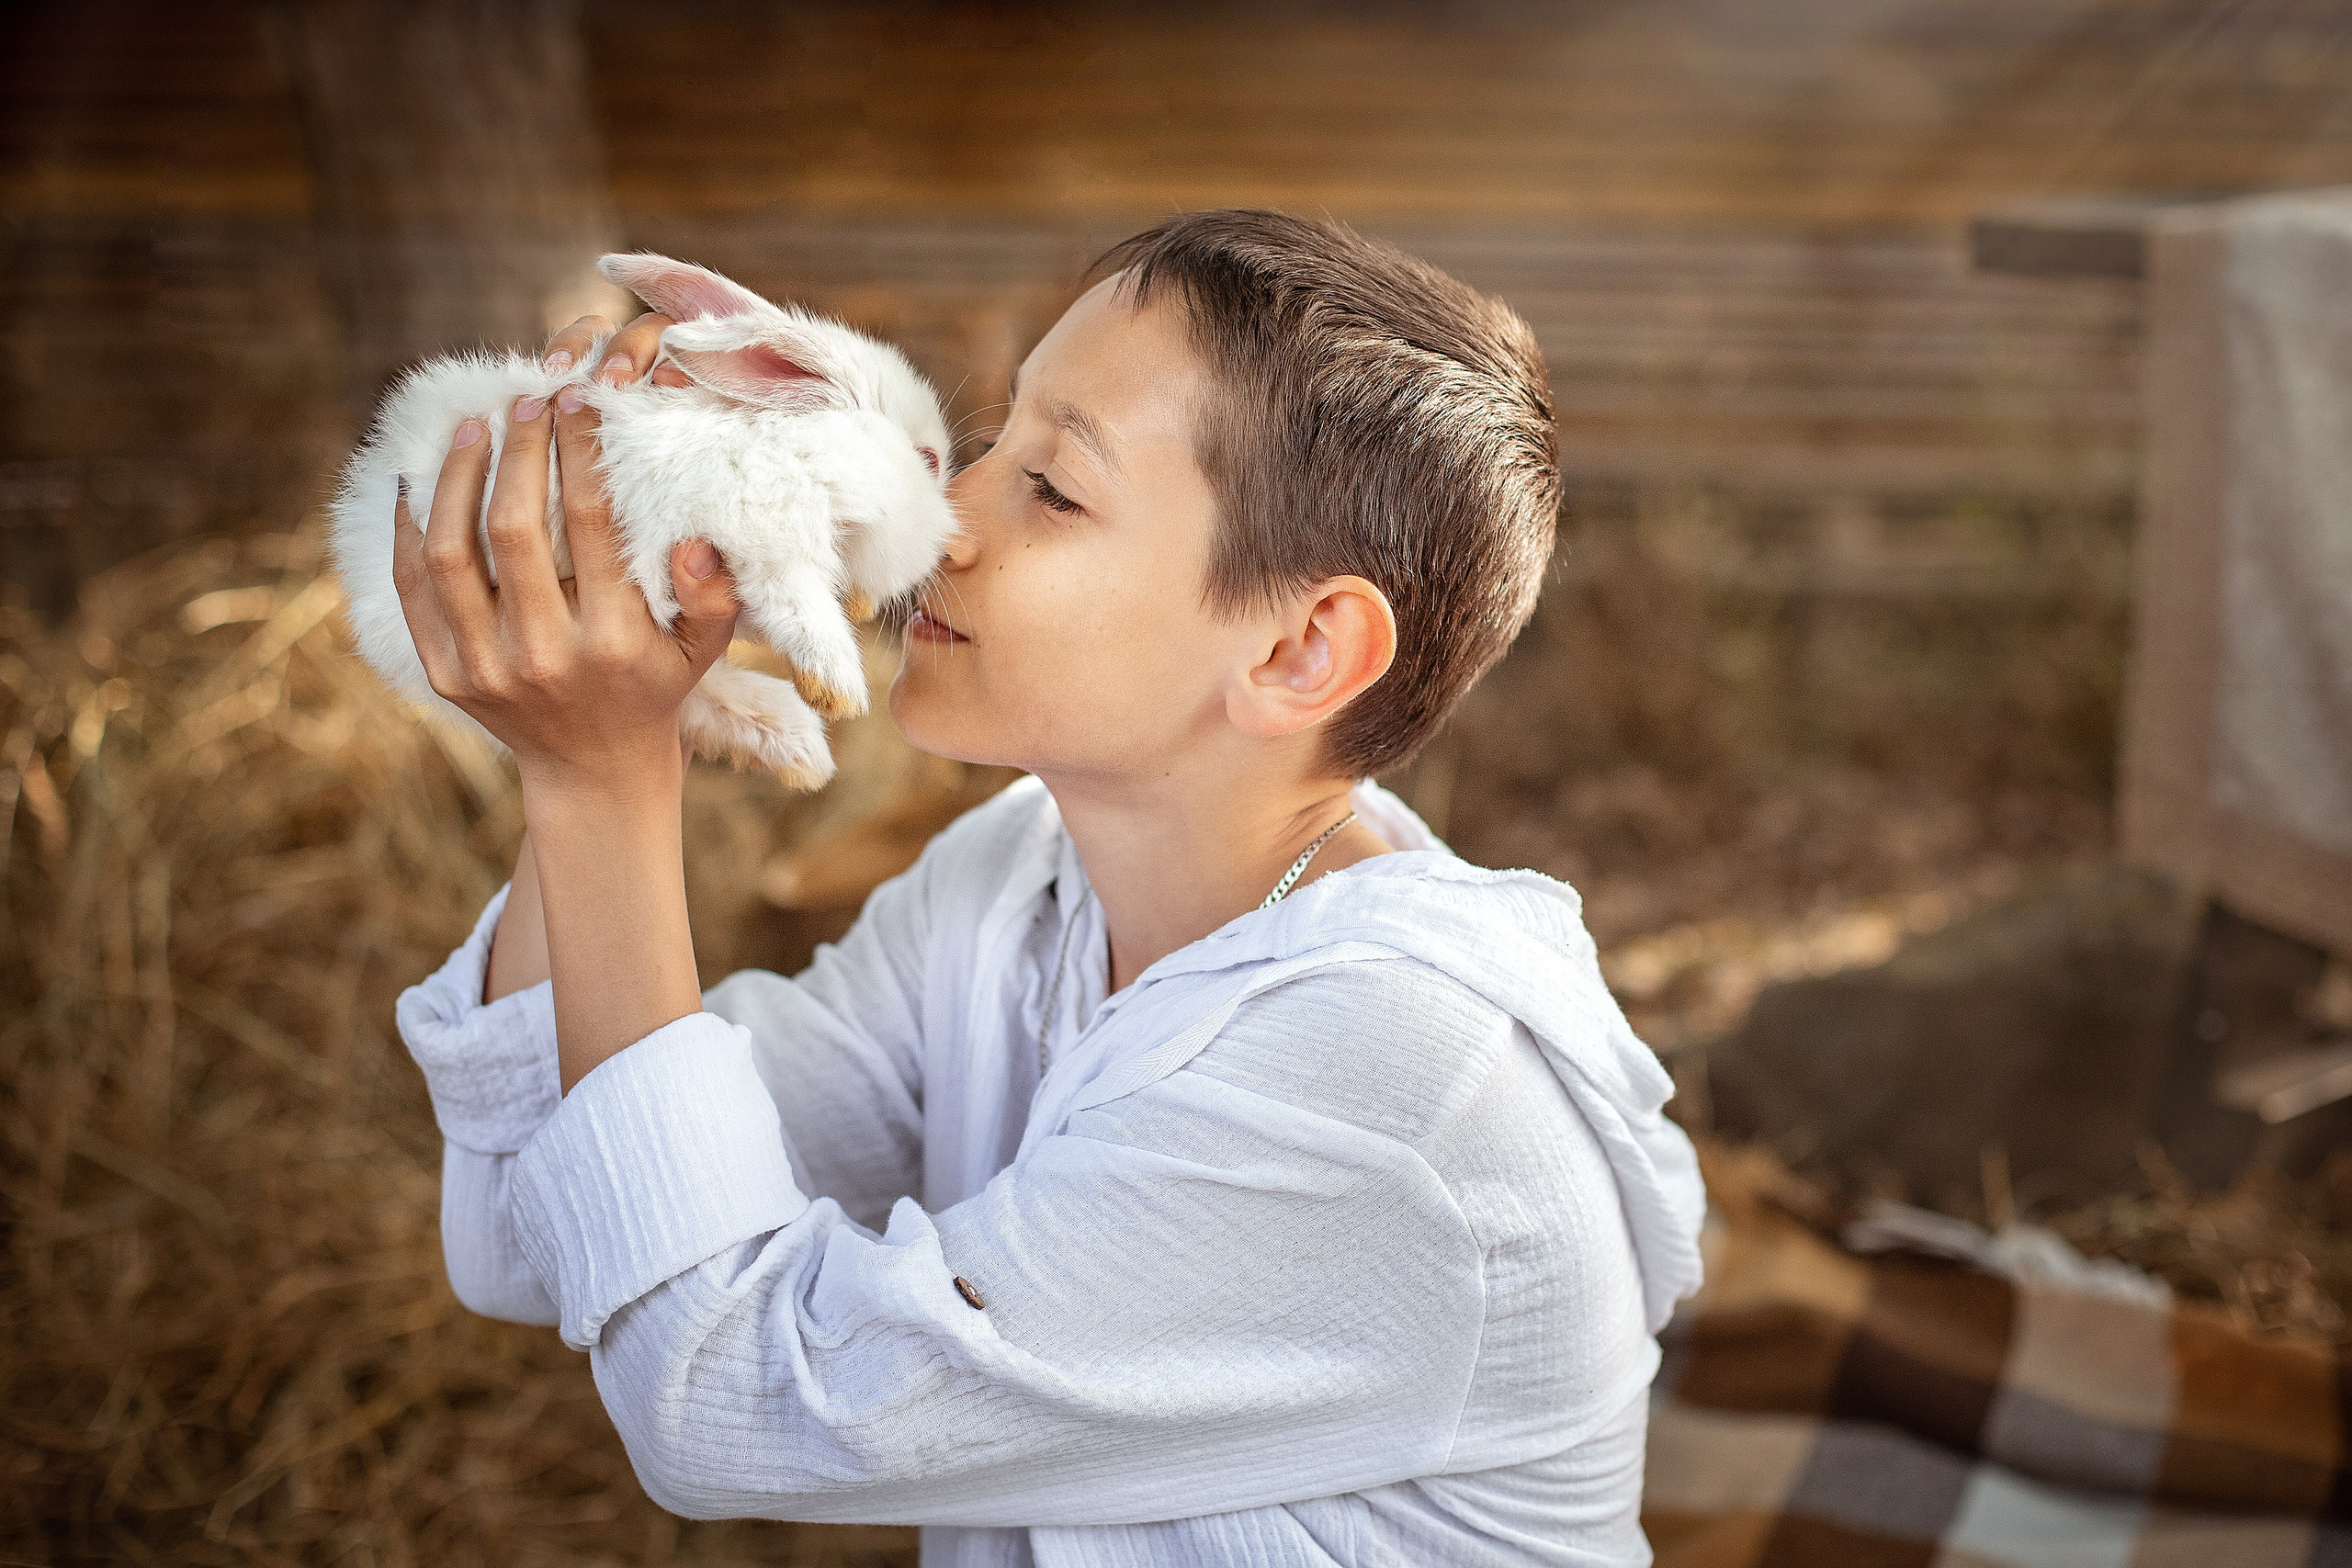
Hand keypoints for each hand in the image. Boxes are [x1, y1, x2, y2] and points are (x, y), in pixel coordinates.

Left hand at [391, 309, 738, 799]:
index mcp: (612, 641)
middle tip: (525, 399)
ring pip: (449, 551)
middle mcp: (545, 654)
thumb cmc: (656, 686)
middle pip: (512, 527)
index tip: (578, 399)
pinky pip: (413, 585)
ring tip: (473, 426)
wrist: (595, 771)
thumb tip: (693, 537)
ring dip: (456, 477)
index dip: (580, 450)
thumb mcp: (704, 649)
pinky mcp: (444, 672)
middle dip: (517, 450)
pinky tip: (424, 480)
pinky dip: (412, 525)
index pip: (589, 523)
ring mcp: (485, 667)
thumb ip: (713, 594)